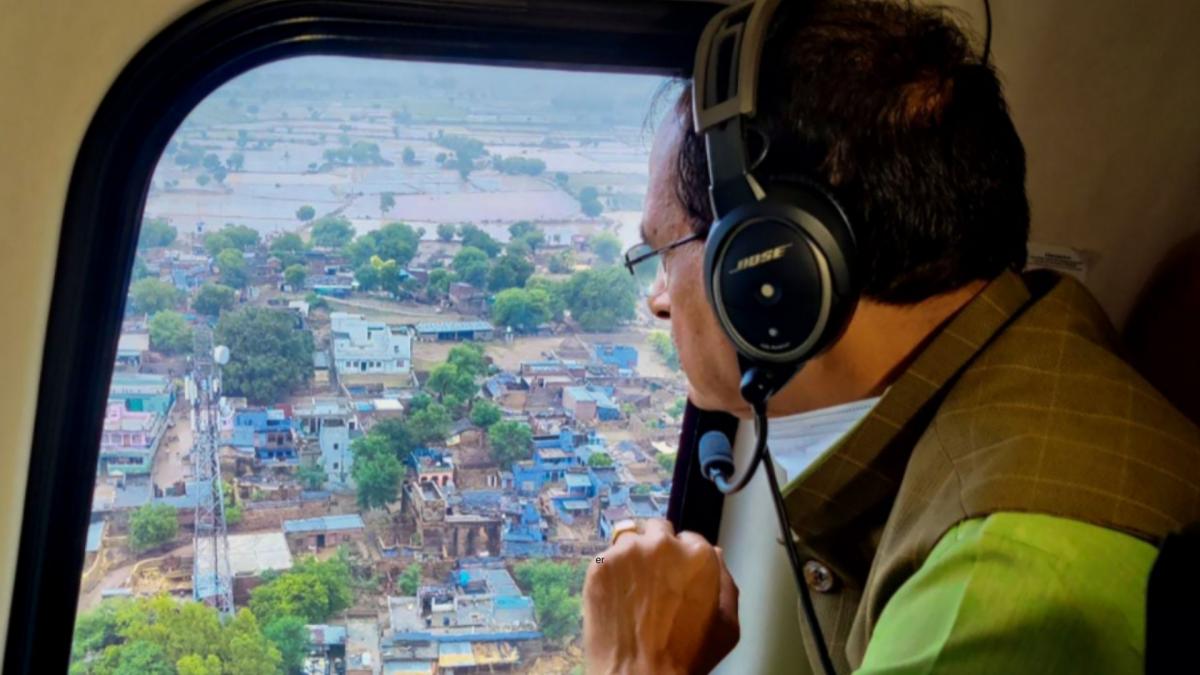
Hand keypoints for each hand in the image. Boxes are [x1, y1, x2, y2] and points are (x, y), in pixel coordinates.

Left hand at [583, 519, 738, 673]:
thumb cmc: (687, 656)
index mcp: (698, 554)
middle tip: (654, 578)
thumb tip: (715, 554)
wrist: (639, 674)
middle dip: (657, 548)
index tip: (677, 577)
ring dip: (632, 555)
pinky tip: (616, 595)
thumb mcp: (727, 625)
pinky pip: (606, 556)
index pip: (690, 539)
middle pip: (658, 530)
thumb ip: (726, 582)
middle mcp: (662, 544)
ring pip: (629, 539)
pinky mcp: (600, 563)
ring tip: (632, 586)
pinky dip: (611, 571)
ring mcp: (627, 552)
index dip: (683, 559)